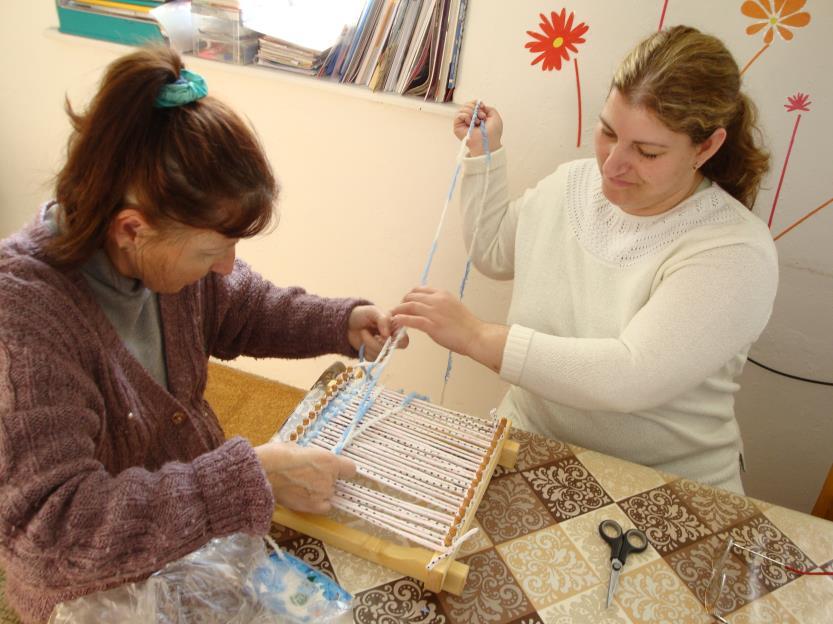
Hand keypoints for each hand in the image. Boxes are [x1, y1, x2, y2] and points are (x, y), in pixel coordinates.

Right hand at [254, 443, 355, 513]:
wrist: (262, 473)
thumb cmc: (277, 456)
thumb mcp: (298, 448)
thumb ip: (311, 456)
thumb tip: (311, 459)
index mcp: (329, 460)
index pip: (350, 469)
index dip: (343, 469)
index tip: (337, 470)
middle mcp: (330, 478)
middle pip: (337, 482)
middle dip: (327, 480)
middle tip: (309, 476)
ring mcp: (322, 494)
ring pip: (329, 494)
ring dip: (320, 492)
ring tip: (301, 487)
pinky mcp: (313, 507)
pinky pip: (323, 507)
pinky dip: (317, 504)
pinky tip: (305, 498)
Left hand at [347, 304, 407, 359]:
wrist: (347, 322)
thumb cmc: (362, 314)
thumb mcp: (373, 311)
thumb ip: (383, 320)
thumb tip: (387, 334)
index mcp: (395, 328)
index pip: (403, 340)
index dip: (395, 341)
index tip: (383, 335)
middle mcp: (391, 340)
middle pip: (391, 350)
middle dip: (377, 342)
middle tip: (371, 333)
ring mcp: (382, 349)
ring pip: (380, 354)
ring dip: (368, 343)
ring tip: (364, 332)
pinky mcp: (373, 355)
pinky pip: (372, 358)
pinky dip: (365, 350)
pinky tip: (362, 342)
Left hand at [391, 286, 508, 372]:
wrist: (476, 335)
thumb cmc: (467, 325)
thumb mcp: (454, 307)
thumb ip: (442, 305)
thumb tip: (432, 308)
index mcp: (443, 294)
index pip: (420, 289)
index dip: (410, 295)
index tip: (406, 301)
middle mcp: (437, 300)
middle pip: (411, 296)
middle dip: (402, 302)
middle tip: (398, 310)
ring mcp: (433, 312)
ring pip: (409, 306)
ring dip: (398, 310)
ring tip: (393, 315)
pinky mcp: (431, 325)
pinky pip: (412, 320)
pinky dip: (402, 319)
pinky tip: (396, 321)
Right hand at [453, 100, 502, 156]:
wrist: (488, 142)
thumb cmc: (493, 133)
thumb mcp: (495, 116)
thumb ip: (488, 108)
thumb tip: (479, 105)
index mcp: (476, 117)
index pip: (471, 104)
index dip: (476, 103)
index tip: (482, 107)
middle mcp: (469, 120)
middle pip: (466, 105)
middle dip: (475, 108)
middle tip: (481, 116)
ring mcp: (463, 124)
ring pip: (462, 109)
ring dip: (471, 112)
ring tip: (477, 121)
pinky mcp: (457, 127)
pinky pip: (458, 115)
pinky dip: (465, 116)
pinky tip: (470, 122)